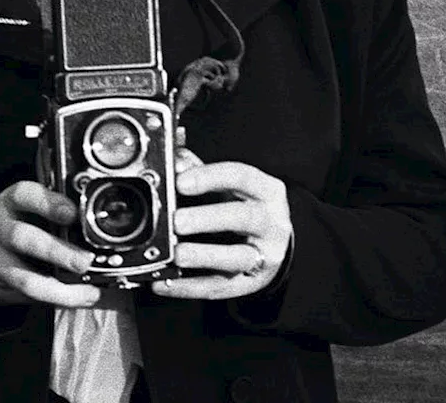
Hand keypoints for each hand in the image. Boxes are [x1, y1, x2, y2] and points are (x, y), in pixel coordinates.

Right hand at [0, 181, 103, 307]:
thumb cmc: (9, 223)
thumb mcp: (21, 206)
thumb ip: (50, 208)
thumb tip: (92, 218)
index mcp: (9, 203)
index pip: (24, 195)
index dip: (49, 204)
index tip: (72, 213)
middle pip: (23, 238)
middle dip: (56, 252)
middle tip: (84, 261)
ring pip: (25, 278)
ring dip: (60, 288)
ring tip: (88, 291)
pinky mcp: (2, 287)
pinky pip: (30, 297)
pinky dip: (59, 300)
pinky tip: (81, 298)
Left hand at [151, 149, 292, 299]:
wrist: (278, 245)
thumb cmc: (249, 208)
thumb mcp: (236, 187)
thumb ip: (204, 172)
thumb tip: (175, 159)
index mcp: (267, 191)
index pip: (242, 177)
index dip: (210, 177)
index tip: (181, 181)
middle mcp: (271, 223)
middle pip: (244, 218)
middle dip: (208, 218)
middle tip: (178, 220)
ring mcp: (264, 255)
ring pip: (237, 257)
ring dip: (204, 256)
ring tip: (177, 255)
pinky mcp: (250, 283)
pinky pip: (221, 287)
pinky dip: (191, 287)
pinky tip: (166, 283)